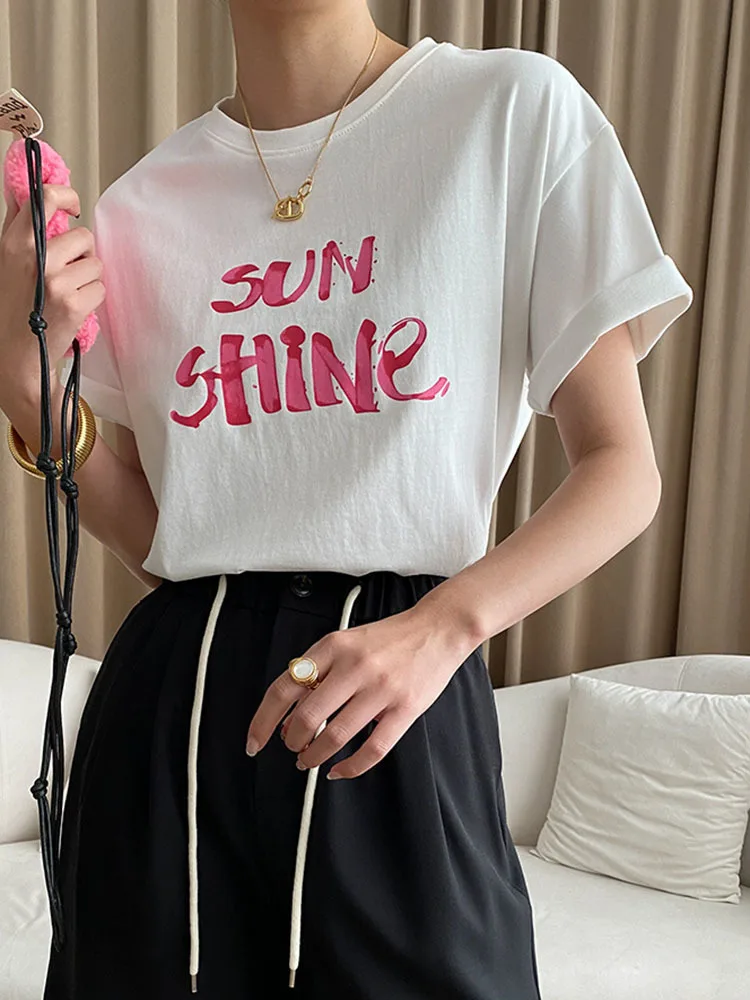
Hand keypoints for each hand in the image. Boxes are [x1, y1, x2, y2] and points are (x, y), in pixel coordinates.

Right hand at [0, 182, 102, 407]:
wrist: (17, 353)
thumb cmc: (14, 304)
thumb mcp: (6, 258)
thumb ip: (18, 224)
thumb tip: (24, 189)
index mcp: (15, 241)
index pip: (45, 198)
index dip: (67, 195)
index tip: (73, 205)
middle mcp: (34, 256)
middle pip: (83, 236)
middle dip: (82, 254)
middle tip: (66, 272)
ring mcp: (55, 281)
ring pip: (95, 264)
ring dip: (87, 278)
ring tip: (66, 292)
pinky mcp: (74, 303)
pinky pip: (100, 288)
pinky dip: (92, 298)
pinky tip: (73, 308)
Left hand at [245, 598, 478, 779]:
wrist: (438, 628)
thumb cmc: (389, 639)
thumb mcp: (347, 643)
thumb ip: (319, 675)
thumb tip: (288, 721)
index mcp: (333, 646)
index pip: (284, 687)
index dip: (263, 720)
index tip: (254, 742)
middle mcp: (354, 666)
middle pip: (307, 717)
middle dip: (292, 742)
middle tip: (293, 749)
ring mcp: (381, 688)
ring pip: (335, 736)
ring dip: (315, 757)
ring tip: (310, 761)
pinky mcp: (405, 708)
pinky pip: (372, 749)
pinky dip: (350, 768)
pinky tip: (339, 771)